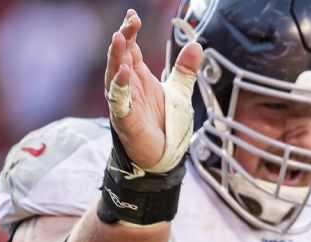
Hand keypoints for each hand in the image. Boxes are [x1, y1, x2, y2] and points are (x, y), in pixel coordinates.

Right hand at [104, 9, 201, 170]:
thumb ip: (185, 69)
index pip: (130, 49)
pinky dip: (120, 86)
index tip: (133, 16)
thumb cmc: (166, 124)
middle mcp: (128, 87)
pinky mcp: (126, 120)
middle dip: (123, 39)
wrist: (164, 156)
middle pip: (120, 57)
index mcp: (138, 77)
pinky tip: (125, 72)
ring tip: (120, 39)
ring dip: (116, 57)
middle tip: (129, 23)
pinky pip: (119, 101)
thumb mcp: (179, 92)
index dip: (130, 32)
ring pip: (114, 76)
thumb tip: (196, 44)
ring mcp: (124, 103)